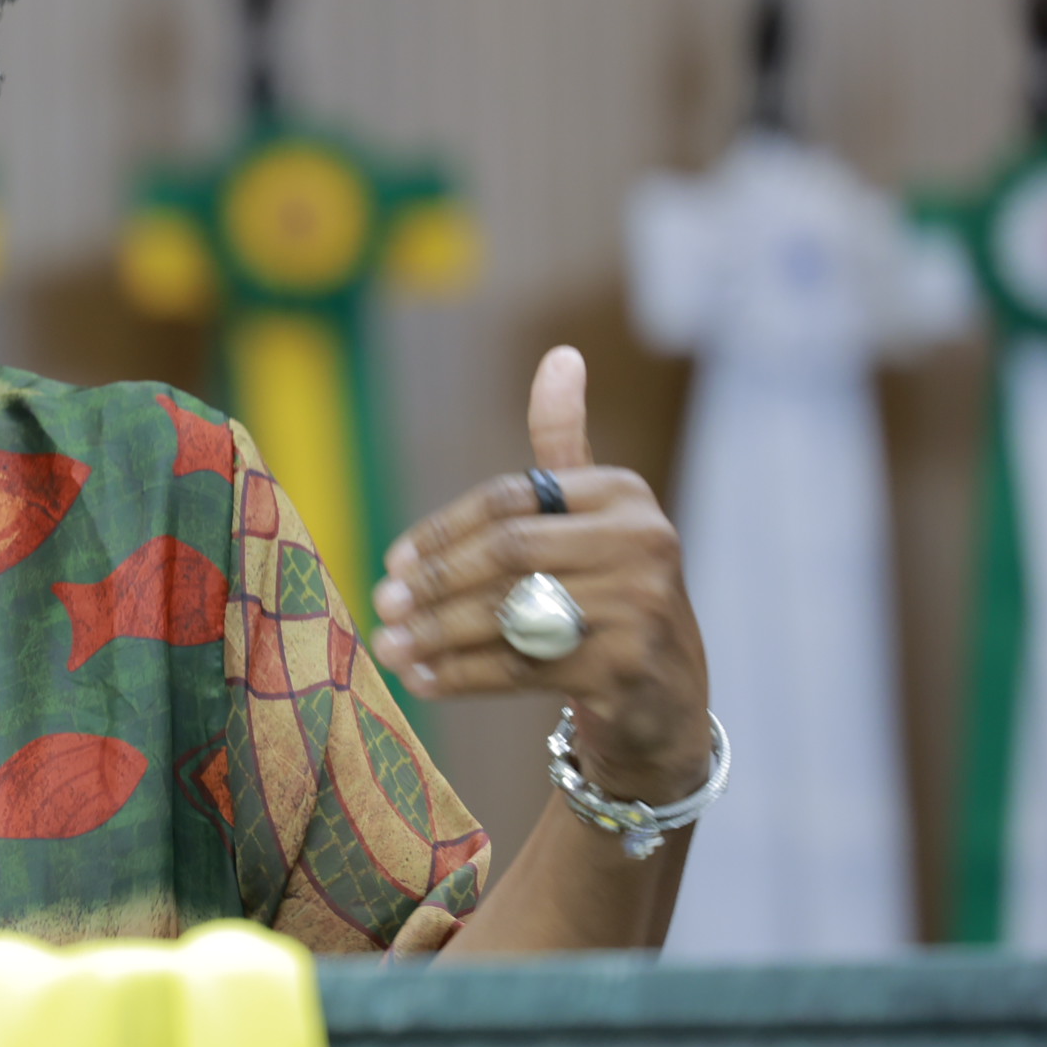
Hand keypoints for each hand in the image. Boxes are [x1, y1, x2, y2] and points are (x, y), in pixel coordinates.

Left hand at [368, 346, 711, 803]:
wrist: (663, 691)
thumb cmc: (608, 587)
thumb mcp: (591, 511)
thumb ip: (563, 441)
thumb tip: (561, 355)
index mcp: (622, 493)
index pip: (510, 498)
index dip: (444, 530)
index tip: (394, 560)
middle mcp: (643, 541)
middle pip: (508, 553)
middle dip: (436, 582)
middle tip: (383, 603)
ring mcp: (641, 606)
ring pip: (512, 614)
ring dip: (438, 635)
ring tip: (389, 646)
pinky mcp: (628, 666)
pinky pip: (523, 667)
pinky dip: (462, 675)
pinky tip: (422, 678)